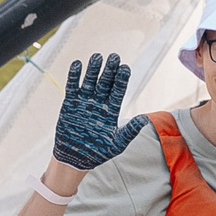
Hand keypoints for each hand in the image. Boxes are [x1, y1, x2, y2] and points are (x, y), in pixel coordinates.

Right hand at [53, 54, 139, 172]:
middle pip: (105, 82)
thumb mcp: (117, 143)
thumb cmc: (98, 152)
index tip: (125, 68)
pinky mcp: (70, 103)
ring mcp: (84, 102)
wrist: (75, 159)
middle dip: (109, 70)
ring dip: (93, 69)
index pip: (118, 91)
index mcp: (111, 111)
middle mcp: (99, 103)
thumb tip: (145, 119)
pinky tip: (77, 64)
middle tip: (114, 57)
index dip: (121, 79)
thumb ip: (130, 131)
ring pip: (90, 81)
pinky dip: (74, 76)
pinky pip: (72, 87)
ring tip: (97, 57)